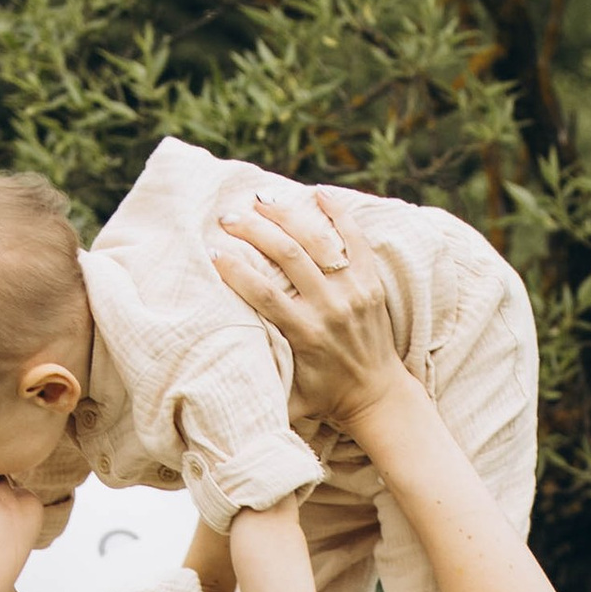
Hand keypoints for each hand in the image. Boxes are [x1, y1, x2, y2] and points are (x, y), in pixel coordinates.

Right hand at [214, 192, 407, 446]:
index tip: (213, 252)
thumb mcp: (289, 398)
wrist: (378, 395)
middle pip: (287, 254)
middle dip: (253, 229)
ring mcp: (354, 291)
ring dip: (286, 214)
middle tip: (228, 217)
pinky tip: (316, 193)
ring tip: (261, 200)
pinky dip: (337, 213)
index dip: (234, 270)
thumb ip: (259, 384)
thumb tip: (215, 380)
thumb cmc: (325, 396)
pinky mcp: (371, 282)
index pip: (263, 292)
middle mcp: (331, 308)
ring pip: (316, 239)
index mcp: (306, 334)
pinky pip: (354, 238)